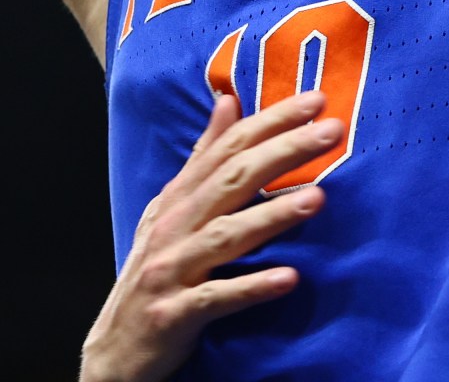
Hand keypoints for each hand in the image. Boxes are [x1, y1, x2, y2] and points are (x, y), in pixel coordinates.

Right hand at [81, 91, 339, 381]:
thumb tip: (229, 101)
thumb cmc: (156, 270)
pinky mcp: (176, 313)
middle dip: (283, 151)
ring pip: (227, 235)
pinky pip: (217, 297)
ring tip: (319, 198)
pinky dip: (252, 287)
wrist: (116, 347)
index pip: (228, 148)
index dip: (270, 121)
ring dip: (273, 215)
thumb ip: (204, 157)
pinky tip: (289, 278)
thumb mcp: (173, 208)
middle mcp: (174, 226)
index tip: (315, 100)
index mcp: (178, 198)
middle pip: (232, 180)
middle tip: (332, 131)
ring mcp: (172, 269)